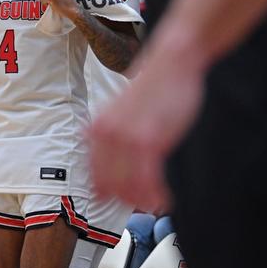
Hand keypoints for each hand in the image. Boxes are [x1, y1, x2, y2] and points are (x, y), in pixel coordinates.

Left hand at [88, 47, 203, 210]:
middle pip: (110, 186)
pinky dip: (156, 195)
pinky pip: (148, 181)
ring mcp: (126, 140)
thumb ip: (111, 137)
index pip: (94, 176)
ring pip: (129, 187)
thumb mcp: (120, 113)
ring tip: (158, 204)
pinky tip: (165, 199)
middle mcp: (105, 135)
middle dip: (128, 201)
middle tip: (146, 206)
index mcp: (95, 129)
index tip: (120, 203)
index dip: (107, 194)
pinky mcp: (149, 141)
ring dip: (144, 201)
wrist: (172, 61)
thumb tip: (110, 164)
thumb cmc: (153, 88)